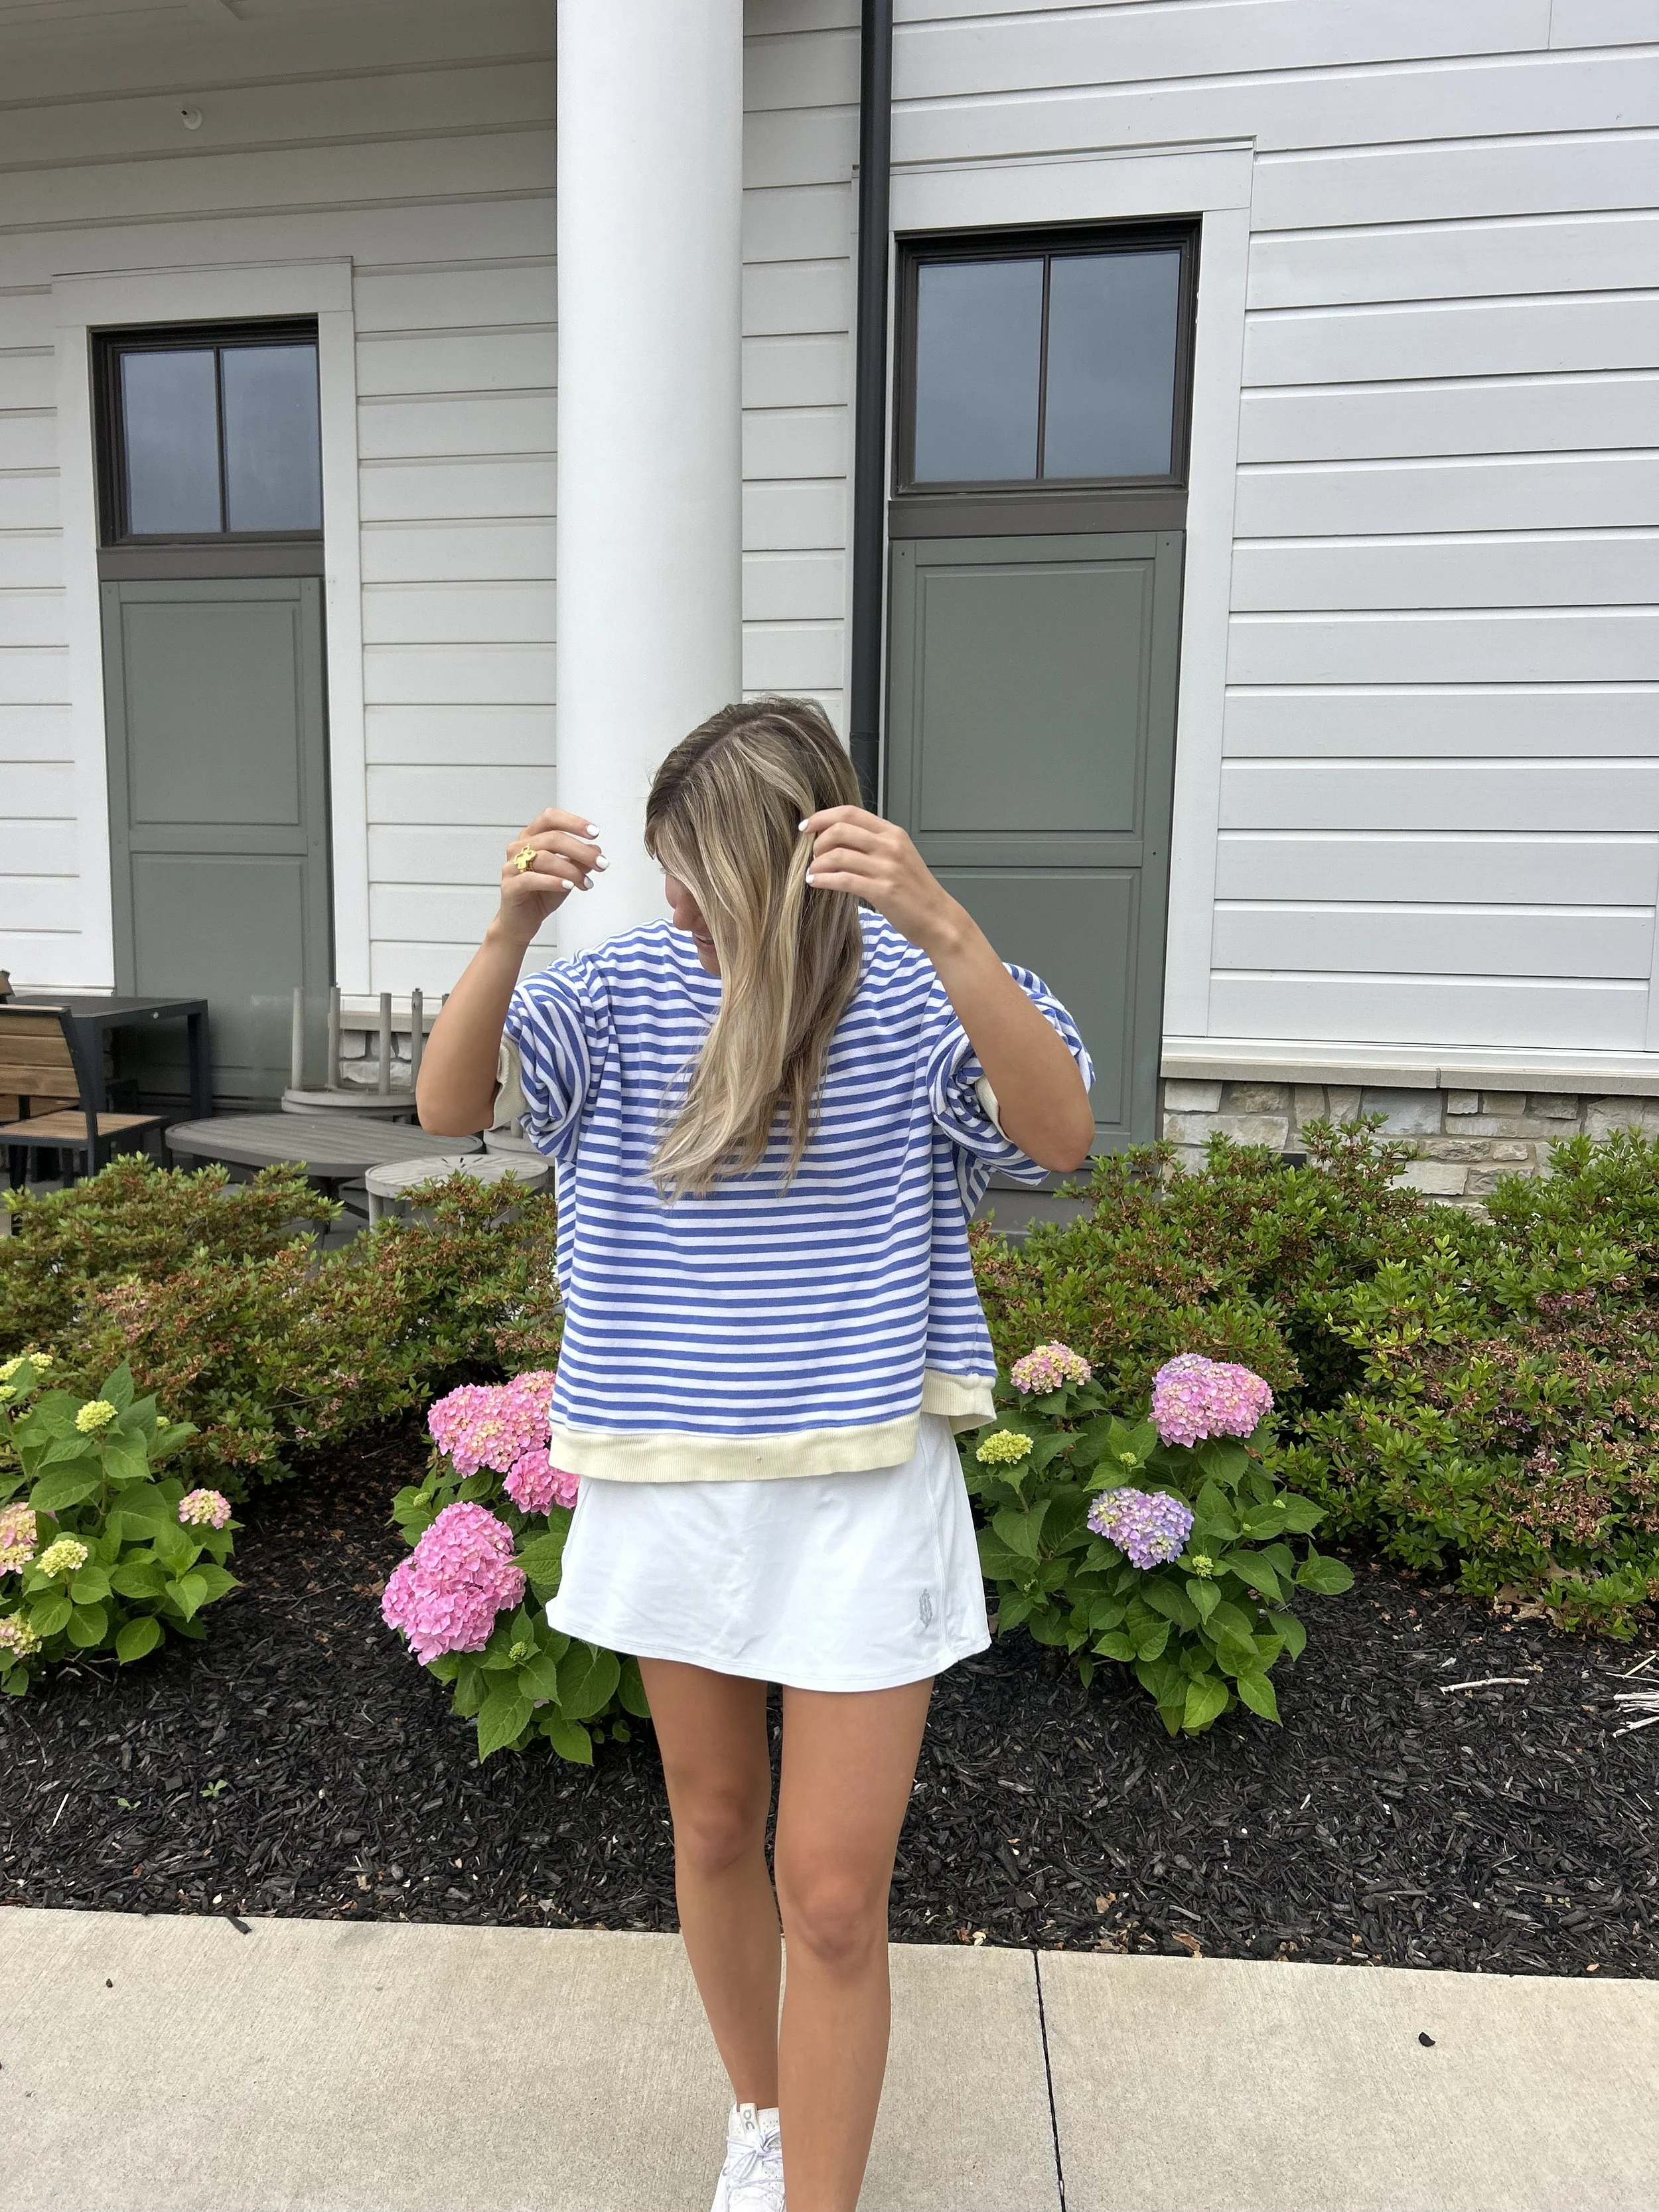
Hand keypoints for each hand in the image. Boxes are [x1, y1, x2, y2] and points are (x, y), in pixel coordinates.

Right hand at [494, 809, 605, 947]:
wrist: (522, 922)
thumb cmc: (542, 894)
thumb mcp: (567, 874)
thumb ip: (579, 861)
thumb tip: (596, 849)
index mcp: (532, 838)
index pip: (550, 818)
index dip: (573, 822)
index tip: (594, 833)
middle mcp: (518, 847)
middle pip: (552, 838)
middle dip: (581, 850)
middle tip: (601, 863)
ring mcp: (511, 866)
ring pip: (543, 858)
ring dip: (571, 870)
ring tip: (586, 883)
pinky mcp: (509, 886)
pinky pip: (531, 879)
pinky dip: (553, 881)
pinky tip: (568, 886)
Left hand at [801, 806, 964, 955]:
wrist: (938, 918)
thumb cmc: (914, 891)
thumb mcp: (897, 857)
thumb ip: (872, 844)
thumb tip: (835, 838)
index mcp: (892, 833)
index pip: (850, 813)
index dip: (822, 817)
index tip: (806, 827)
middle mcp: (890, 846)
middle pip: (840, 830)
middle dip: (818, 842)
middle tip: (812, 856)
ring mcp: (887, 868)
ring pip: (838, 855)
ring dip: (817, 864)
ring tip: (812, 873)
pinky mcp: (883, 891)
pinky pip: (843, 879)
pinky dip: (823, 879)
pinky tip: (815, 882)